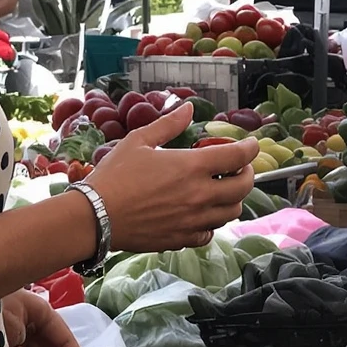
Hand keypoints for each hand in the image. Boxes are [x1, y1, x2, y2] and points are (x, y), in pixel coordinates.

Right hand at [86, 102, 256, 251]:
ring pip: (230, 212)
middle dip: (247, 174)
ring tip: (220, 190)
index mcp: (191, 167)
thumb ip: (168, 124)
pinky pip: (210, 233)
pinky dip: (212, 223)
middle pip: (243, 187)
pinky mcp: (182, 239)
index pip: (237, 156)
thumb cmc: (114, 176)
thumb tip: (188, 108)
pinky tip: (201, 214)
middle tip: (238, 168)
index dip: (250, 148)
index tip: (251, 145)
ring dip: (232, 199)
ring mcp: (193, 220)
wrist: (95, 216)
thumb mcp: (138, 141)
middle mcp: (199, 195)